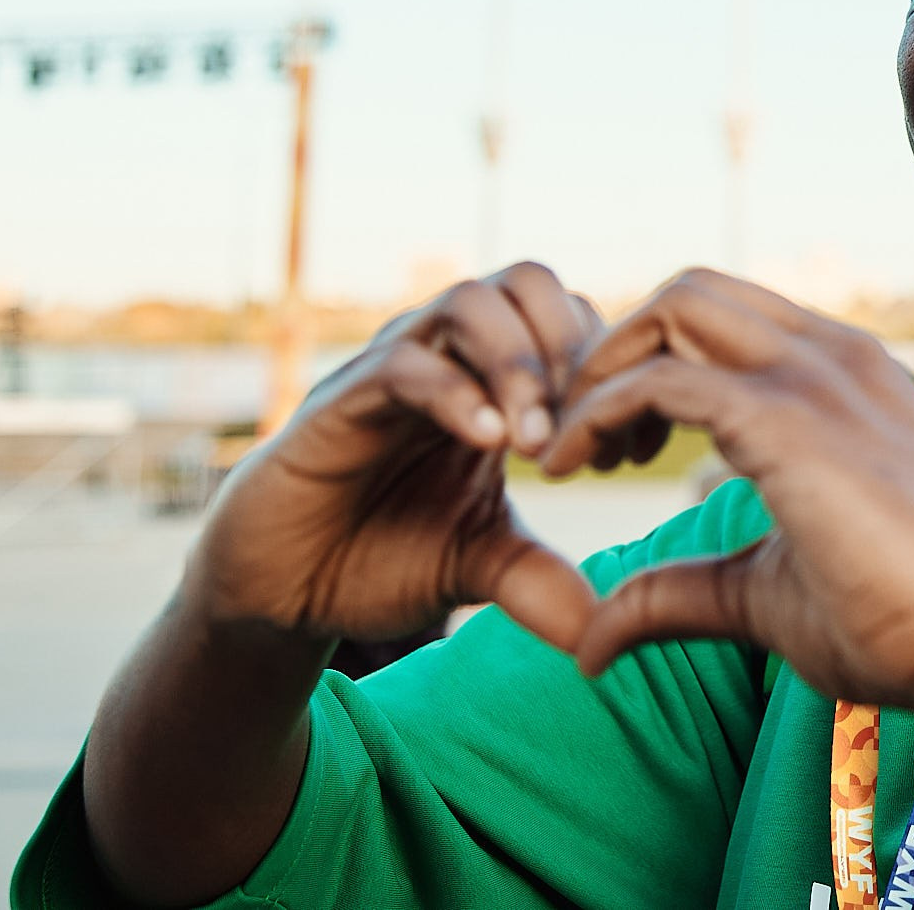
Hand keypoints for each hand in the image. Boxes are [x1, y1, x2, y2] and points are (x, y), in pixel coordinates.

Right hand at [183, 263, 608, 654]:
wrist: (277, 593)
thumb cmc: (379, 559)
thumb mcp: (478, 567)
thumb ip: (540, 580)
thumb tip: (604, 631)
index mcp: (491, 381)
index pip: (569, 319)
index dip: (614, 374)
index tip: (637, 451)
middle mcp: (445, 357)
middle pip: (527, 282)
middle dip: (574, 344)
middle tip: (595, 425)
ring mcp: (389, 369)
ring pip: (468, 303)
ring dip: (519, 362)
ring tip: (540, 441)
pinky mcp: (337, 401)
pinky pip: (404, 364)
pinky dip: (456, 393)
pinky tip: (492, 444)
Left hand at [544, 269, 913, 729]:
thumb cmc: (897, 621)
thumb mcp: (764, 593)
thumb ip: (681, 590)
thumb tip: (593, 640)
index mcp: (844, 378)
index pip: (723, 319)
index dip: (649, 368)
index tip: (621, 453)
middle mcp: (833, 356)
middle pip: (689, 292)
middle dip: (614, 352)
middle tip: (584, 442)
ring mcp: (816, 378)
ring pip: (673, 307)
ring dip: (600, 370)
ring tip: (571, 452)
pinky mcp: (788, 421)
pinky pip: (662, 381)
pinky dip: (597, 413)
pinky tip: (570, 467)